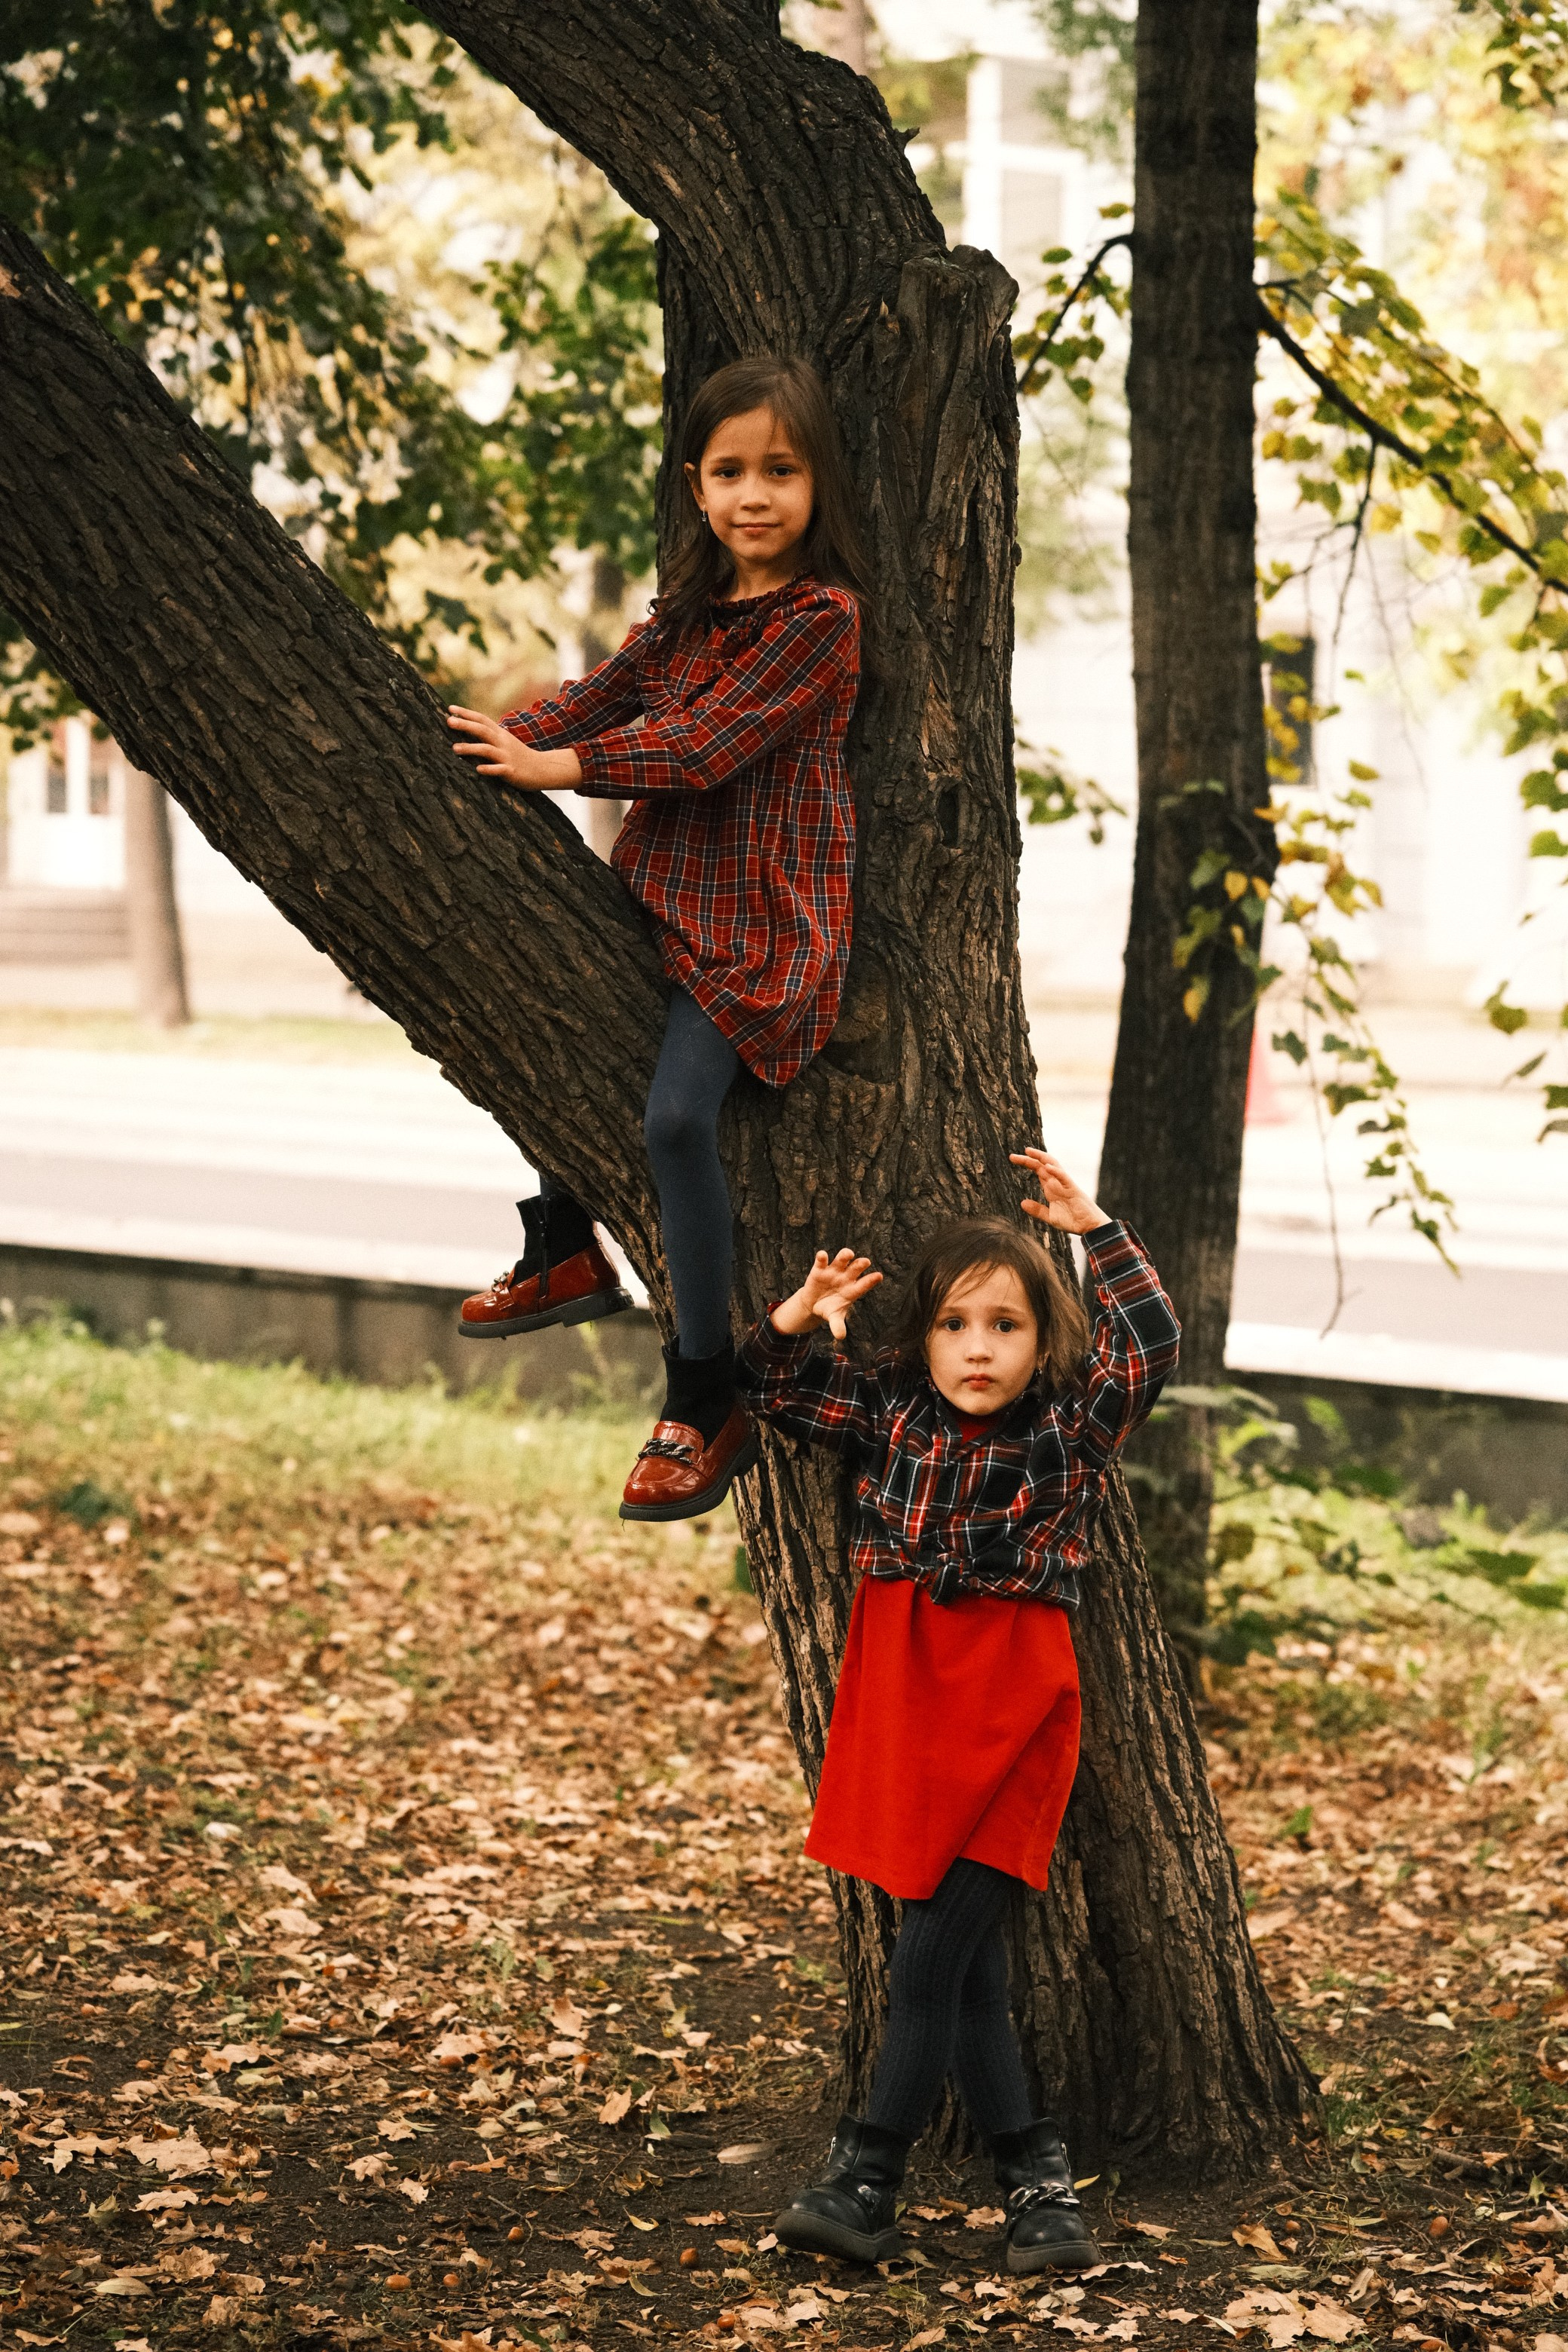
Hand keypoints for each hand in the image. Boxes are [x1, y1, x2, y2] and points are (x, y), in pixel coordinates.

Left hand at [447, 706, 581, 790]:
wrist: (543, 768)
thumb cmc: (519, 756)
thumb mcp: (504, 742)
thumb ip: (489, 736)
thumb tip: (468, 730)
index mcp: (500, 734)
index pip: (482, 719)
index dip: (467, 713)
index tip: (450, 709)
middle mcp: (502, 742)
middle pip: (482, 730)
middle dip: (465, 725)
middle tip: (449, 721)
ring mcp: (507, 756)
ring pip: (487, 749)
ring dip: (470, 748)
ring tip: (455, 748)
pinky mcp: (511, 771)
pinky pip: (499, 770)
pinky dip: (488, 769)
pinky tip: (478, 769)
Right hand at [771, 1247, 882, 1341]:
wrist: (814, 1304)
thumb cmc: (830, 1309)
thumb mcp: (834, 1318)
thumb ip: (837, 1325)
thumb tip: (840, 1337)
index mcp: (853, 1290)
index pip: (864, 1285)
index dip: (871, 1281)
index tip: (879, 1276)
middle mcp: (845, 1278)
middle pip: (855, 1269)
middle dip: (860, 1265)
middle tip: (866, 1261)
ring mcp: (833, 1272)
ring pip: (841, 1260)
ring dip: (845, 1256)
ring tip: (849, 1254)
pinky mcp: (819, 1270)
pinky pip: (821, 1261)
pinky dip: (822, 1257)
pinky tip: (822, 1255)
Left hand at [1010, 1148, 1109, 1235]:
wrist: (1089, 1227)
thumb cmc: (1072, 1220)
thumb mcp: (1050, 1216)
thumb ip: (1037, 1209)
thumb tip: (1022, 1203)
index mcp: (1051, 1187)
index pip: (1037, 1170)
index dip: (1026, 1163)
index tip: (1012, 1158)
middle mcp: (1056, 1182)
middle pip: (1041, 1165)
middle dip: (1028, 1159)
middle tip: (1012, 1156)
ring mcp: (1065, 1184)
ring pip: (1053, 1165)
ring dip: (1041, 1157)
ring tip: (1028, 1151)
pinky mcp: (1073, 1189)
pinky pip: (1064, 1177)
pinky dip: (1056, 1171)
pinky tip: (1046, 1167)